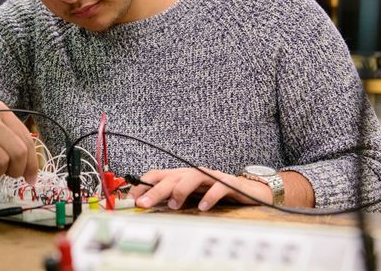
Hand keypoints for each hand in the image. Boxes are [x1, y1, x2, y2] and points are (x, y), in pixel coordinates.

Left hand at [127, 167, 271, 210]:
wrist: (248, 189)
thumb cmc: (214, 191)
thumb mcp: (189, 195)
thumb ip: (170, 198)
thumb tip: (148, 206)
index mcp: (181, 175)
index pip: (156, 175)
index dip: (142, 185)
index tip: (132, 200)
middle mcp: (194, 173)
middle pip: (171, 178)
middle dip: (154, 190)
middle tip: (143, 204)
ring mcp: (211, 176)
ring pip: (192, 176)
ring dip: (180, 190)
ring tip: (174, 205)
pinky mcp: (229, 183)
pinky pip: (218, 187)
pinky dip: (210, 197)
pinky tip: (203, 207)